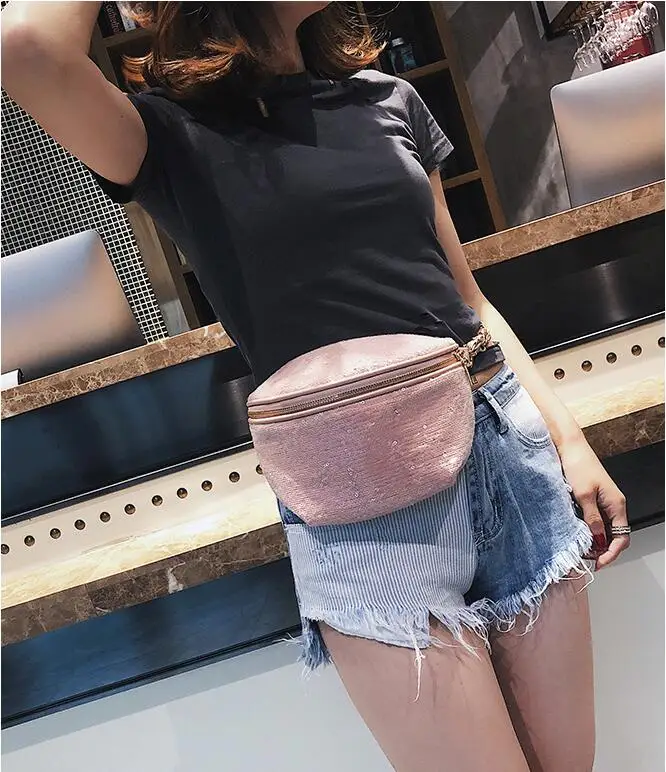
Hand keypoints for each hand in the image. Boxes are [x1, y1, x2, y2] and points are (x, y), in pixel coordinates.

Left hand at [557, 437, 629, 570]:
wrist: (569, 447)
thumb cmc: (578, 465)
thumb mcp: (583, 495)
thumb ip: (591, 518)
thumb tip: (597, 539)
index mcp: (616, 504)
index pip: (622, 537)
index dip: (611, 553)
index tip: (598, 562)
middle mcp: (613, 504)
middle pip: (614, 536)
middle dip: (603, 550)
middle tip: (587, 558)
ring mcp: (603, 502)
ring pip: (604, 529)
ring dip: (595, 541)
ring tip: (581, 549)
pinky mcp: (593, 499)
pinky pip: (595, 520)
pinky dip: (589, 530)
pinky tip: (578, 534)